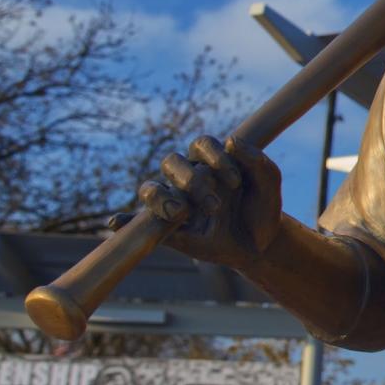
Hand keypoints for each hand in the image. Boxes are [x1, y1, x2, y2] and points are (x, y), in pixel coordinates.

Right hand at [112, 135, 282, 269]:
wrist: (262, 244)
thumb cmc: (262, 208)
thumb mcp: (270, 185)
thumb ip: (259, 162)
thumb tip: (232, 140)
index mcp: (211, 161)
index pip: (201, 144)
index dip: (214, 158)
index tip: (234, 182)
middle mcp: (189, 178)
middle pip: (172, 162)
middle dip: (192, 180)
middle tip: (215, 205)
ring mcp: (176, 203)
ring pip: (151, 189)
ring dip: (162, 198)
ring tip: (181, 213)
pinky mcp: (168, 230)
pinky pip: (139, 224)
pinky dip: (124, 222)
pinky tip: (115, 223)